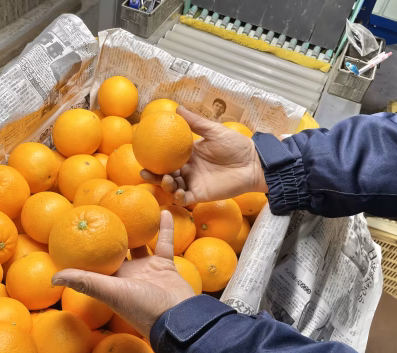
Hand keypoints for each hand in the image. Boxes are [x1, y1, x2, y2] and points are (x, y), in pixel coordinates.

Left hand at [51, 211, 194, 337]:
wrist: (178, 317)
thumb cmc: (142, 306)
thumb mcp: (110, 292)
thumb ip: (85, 281)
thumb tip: (53, 277)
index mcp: (111, 281)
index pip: (94, 260)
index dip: (85, 245)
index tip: (77, 224)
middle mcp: (127, 275)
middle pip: (115, 248)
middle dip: (109, 232)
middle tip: (102, 208)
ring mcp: (146, 270)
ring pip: (139, 244)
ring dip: (135, 227)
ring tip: (129, 207)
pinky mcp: (165, 266)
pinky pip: (164, 242)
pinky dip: (164, 228)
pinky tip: (162, 210)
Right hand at [141, 106, 267, 205]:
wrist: (253, 162)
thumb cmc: (236, 145)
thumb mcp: (214, 130)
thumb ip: (195, 122)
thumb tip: (177, 108)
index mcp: (188, 155)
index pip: (167, 158)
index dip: (154, 158)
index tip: (142, 155)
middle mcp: (188, 170)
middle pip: (165, 174)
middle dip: (154, 176)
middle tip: (144, 172)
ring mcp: (193, 183)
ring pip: (173, 188)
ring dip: (166, 186)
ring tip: (166, 180)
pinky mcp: (201, 195)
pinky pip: (186, 199)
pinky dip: (179, 198)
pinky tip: (177, 194)